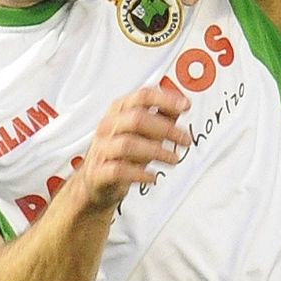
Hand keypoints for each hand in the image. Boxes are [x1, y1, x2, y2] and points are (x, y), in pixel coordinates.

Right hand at [73, 85, 189, 212]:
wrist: (95, 182)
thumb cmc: (120, 154)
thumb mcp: (143, 132)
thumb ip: (161, 118)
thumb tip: (181, 106)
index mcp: (119, 111)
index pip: (142, 97)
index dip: (166, 99)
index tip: (185, 105)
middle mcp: (109, 126)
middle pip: (137, 118)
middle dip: (166, 128)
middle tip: (185, 139)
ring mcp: (102, 149)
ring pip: (128, 144)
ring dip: (157, 151)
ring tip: (173, 159)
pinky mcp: (98, 172)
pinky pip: (118, 170)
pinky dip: (139, 173)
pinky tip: (152, 177)